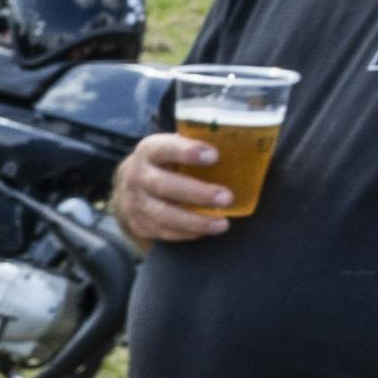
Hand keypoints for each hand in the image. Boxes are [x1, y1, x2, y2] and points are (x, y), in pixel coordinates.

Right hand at [112, 126, 238, 247]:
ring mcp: (135, 203)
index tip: (215, 156)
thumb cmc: (168, 163)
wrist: (131, 187)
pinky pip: (164, 232)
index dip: (187, 151)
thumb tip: (246, 144)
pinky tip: (207, 230)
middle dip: (197, 193)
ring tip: (223, 224)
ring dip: (195, 221)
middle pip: (164, 185)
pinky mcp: (139, 224)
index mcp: (149, 150)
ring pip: (164, 214)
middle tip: (227, 198)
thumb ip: (198, 145)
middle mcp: (137, 176)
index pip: (165, 148)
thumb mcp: (175, 147)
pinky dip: (187, 233)